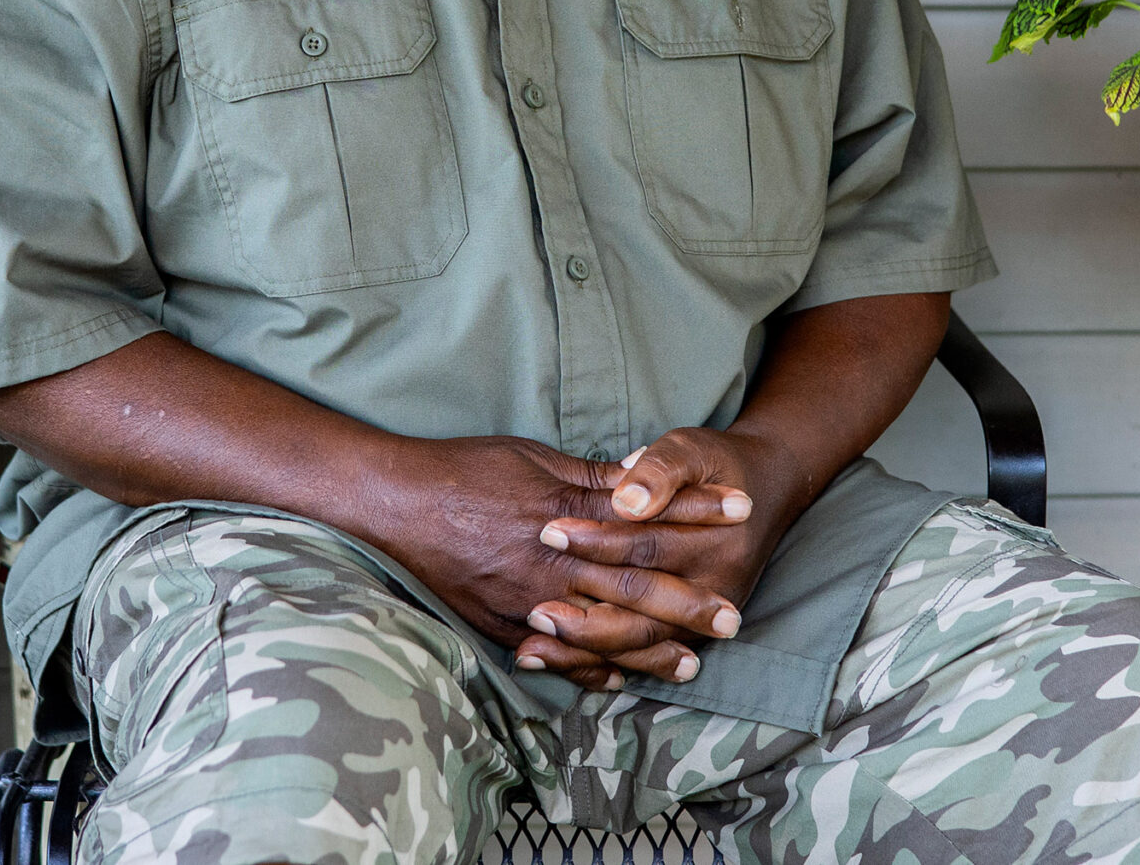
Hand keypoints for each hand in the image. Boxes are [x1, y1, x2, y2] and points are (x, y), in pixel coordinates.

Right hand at [362, 434, 749, 690]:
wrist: (398, 503)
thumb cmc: (466, 469)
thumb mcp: (534, 457)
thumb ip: (591, 476)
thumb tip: (641, 476)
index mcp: (566, 514)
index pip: (648, 516)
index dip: (697, 511)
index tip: (740, 511)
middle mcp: (553, 563)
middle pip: (634, 587)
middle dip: (688, 603)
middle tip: (732, 618)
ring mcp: (527, 600)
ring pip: (602, 634)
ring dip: (649, 650)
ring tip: (689, 664)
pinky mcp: (501, 625)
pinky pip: (555, 657)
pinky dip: (589, 671)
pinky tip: (618, 681)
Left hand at [511, 426, 802, 687]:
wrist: (761, 493)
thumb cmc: (713, 466)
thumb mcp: (691, 450)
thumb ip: (660, 471)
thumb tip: (626, 501)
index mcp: (716, 542)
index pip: (647, 546)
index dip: (597, 540)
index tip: (548, 532)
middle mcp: (716, 590)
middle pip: (644, 610)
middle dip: (585, 612)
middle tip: (534, 609)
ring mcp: (704, 620)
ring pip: (641, 644)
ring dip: (587, 649)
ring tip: (536, 644)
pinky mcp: (688, 636)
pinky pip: (641, 658)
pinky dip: (597, 664)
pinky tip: (555, 662)